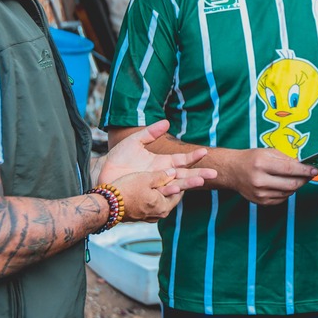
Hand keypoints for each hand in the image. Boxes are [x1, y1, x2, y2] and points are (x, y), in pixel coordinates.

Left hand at [98, 120, 215, 187]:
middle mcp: (162, 175)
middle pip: (184, 175)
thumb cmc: (119, 157)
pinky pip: (162, 195)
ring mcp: (156, 185)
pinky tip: (180, 190)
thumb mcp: (135, 141)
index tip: (205, 151)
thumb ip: (150, 132)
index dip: (193, 156)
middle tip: (214, 173)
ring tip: (201, 181)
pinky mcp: (148, 193)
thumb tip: (167, 123)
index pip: (182, 160)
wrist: (103, 172)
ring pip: (176, 185)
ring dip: (189, 183)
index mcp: (162, 163)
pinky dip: (171, 192)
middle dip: (199, 174)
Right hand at [112, 169, 192, 222]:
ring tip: (168, 180)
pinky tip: (152, 188)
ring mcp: (149, 216)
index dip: (184, 179)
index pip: (180, 191)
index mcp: (163, 206)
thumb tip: (173, 172)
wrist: (106, 205)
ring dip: (165, 190)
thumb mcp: (146, 178)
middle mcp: (159, 214)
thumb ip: (161, 176)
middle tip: (182, 176)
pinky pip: (152, 204)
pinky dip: (155, 195)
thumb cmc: (126, 190)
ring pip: (162, 200)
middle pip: (172, 197)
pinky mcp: (141, 216)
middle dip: (177, 185)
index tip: (188, 172)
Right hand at [222, 148, 317, 205]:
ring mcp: (260, 193)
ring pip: (288, 192)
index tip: (315, 170)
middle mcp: (260, 180)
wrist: (232, 171)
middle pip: (291, 183)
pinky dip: (287, 191)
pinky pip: (282, 199)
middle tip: (310, 174)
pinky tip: (284, 184)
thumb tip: (302, 165)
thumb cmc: (251, 159)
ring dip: (296, 185)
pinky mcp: (261, 201)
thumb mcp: (267, 152)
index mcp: (261, 164)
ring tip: (296, 177)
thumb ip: (286, 158)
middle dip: (304, 179)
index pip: (289, 169)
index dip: (305, 170)